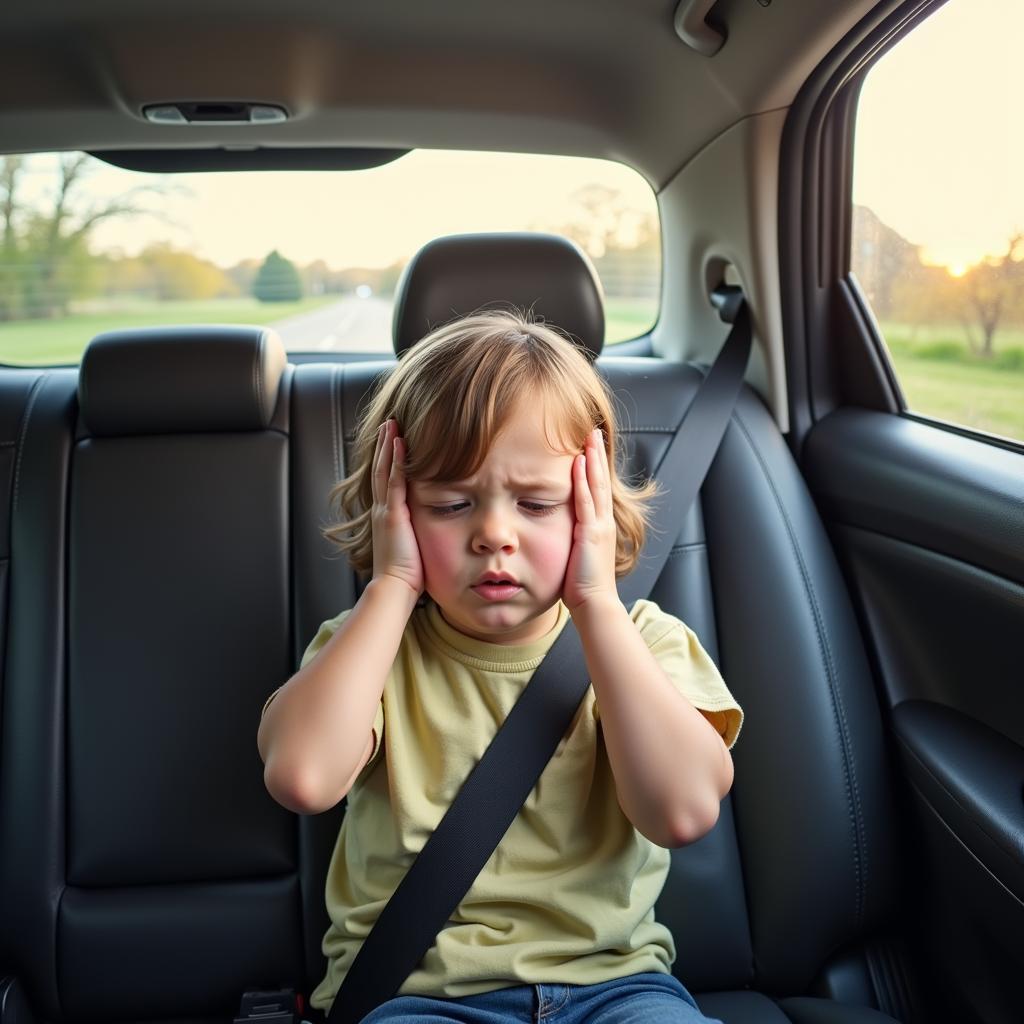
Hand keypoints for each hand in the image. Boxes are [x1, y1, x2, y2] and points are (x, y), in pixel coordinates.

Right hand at [370, 418, 424, 598]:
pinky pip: (395, 481)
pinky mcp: (393, 514)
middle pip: (381, 469)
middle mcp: (382, 509)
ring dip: (389, 445)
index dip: (389, 459)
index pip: (386, 480)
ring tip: (392, 424)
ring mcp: (386, 510)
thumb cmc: (407, 574)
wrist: (395, 588)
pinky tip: (400, 443)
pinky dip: (397, 461)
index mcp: (386, 516)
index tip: (393, 440)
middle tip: (388, 423)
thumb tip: (428, 527)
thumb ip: (416, 531)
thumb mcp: (411, 545)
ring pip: (385, 470)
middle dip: (385, 445)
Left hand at [563, 427, 618, 613]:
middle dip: (597, 455)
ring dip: (593, 459)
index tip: (589, 447)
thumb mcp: (577, 555)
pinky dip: (584, 480)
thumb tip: (558, 531)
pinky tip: (580, 462)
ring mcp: (600, 526)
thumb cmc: (582, 586)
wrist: (595, 604)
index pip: (597, 489)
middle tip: (594, 431)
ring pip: (597, 485)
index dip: (594, 467)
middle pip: (601, 480)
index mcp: (600, 526)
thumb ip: (572, 540)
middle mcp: (603, 522)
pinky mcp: (592, 533)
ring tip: (590, 437)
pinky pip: (587, 501)